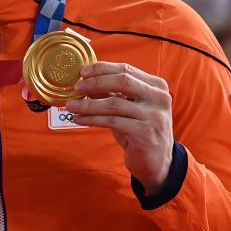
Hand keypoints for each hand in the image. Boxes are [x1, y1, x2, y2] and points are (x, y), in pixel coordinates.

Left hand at [67, 62, 173, 193]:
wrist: (157, 162)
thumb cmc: (139, 131)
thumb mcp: (128, 108)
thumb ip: (112, 93)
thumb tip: (86, 80)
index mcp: (157, 86)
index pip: (126, 69)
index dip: (102, 69)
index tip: (82, 72)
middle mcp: (160, 98)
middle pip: (122, 81)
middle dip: (95, 83)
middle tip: (76, 88)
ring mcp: (154, 116)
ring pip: (114, 104)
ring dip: (88, 104)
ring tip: (71, 106)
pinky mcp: (145, 133)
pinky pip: (112, 122)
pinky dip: (92, 119)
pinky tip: (79, 119)